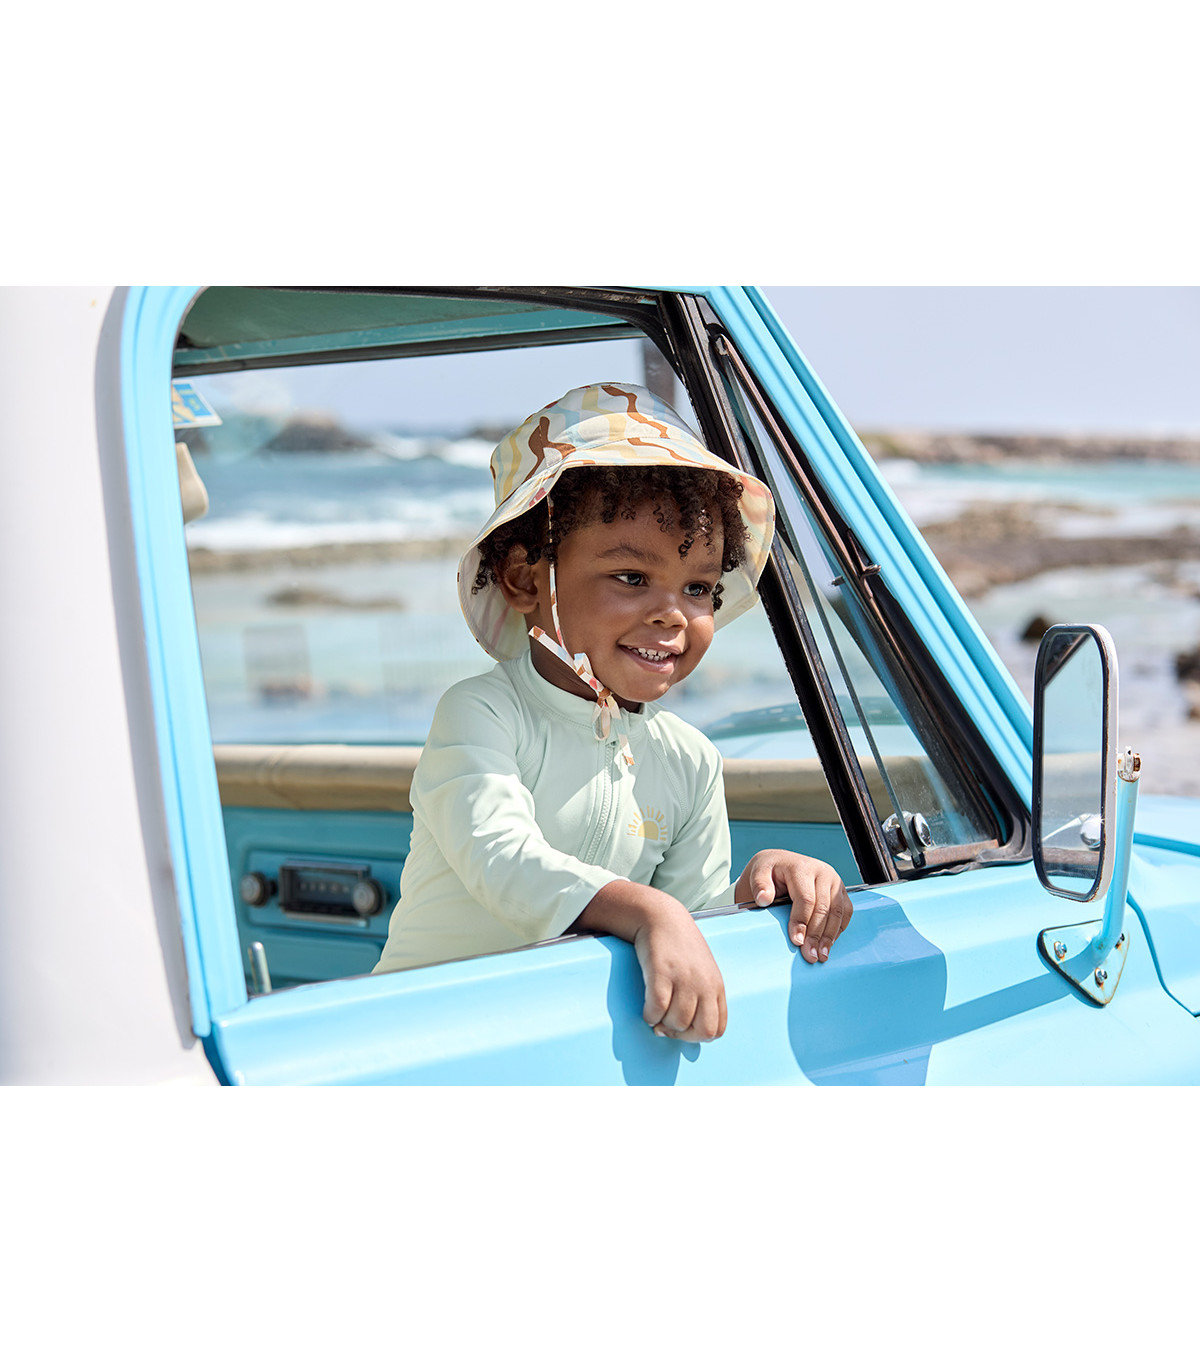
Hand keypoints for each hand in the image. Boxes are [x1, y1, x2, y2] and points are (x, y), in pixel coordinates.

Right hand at [574, 881, 727, 1040]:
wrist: (661, 917)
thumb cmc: (679, 947)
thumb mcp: (702, 971)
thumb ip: (703, 997)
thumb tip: (689, 1030)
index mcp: (716, 985)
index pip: (718, 1029)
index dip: (698, 1037)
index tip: (682, 1030)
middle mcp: (704, 983)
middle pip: (702, 1031)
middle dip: (682, 1036)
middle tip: (667, 1026)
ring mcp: (684, 978)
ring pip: (677, 1023)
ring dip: (663, 1025)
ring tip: (656, 1014)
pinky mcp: (661, 973)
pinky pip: (656, 1009)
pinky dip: (649, 1015)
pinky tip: (647, 1009)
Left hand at [736, 850, 852, 964]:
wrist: (780, 865)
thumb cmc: (769, 872)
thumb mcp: (758, 873)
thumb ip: (759, 885)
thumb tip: (764, 899)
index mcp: (801, 867)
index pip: (806, 898)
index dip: (801, 922)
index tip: (796, 941)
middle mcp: (822, 871)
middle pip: (824, 908)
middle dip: (816, 935)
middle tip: (810, 955)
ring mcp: (834, 881)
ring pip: (838, 912)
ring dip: (830, 936)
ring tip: (821, 955)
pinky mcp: (840, 890)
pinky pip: (846, 911)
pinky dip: (838, 929)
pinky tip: (829, 943)